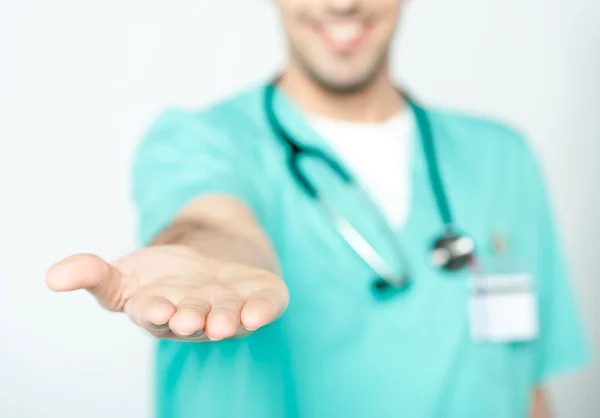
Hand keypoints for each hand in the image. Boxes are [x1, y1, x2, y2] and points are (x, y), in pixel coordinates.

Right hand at [46, 245, 288, 340]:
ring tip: (224, 323)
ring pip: (229, 318)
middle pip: (193, 318)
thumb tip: (53, 276)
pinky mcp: (259, 298)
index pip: (154, 314)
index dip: (155, 311)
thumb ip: (93, 275)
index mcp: (160, 311)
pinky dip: (263, 310)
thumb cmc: (165, 277)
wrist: (213, 263)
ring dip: (227, 321)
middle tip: (189, 319)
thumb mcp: (125, 273)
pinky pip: (265, 307)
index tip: (155, 308)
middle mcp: (196, 315)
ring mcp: (230, 308)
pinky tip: (258, 312)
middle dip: (191, 319)